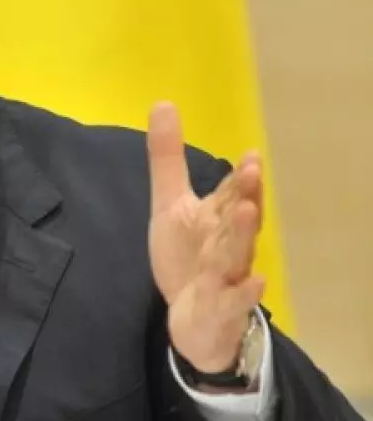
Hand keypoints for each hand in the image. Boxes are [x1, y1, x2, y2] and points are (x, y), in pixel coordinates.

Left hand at [147, 103, 264, 374]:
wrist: (193, 318)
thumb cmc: (188, 255)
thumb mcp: (171, 205)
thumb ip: (167, 159)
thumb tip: (163, 103)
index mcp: (217, 217)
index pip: (229, 193)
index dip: (238, 176)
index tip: (250, 154)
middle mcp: (227, 242)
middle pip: (236, 217)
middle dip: (244, 193)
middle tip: (252, 170)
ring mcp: (227, 275)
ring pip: (236, 252)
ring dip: (242, 233)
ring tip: (248, 210)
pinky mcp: (221, 306)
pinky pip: (235, 299)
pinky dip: (246, 291)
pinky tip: (257, 280)